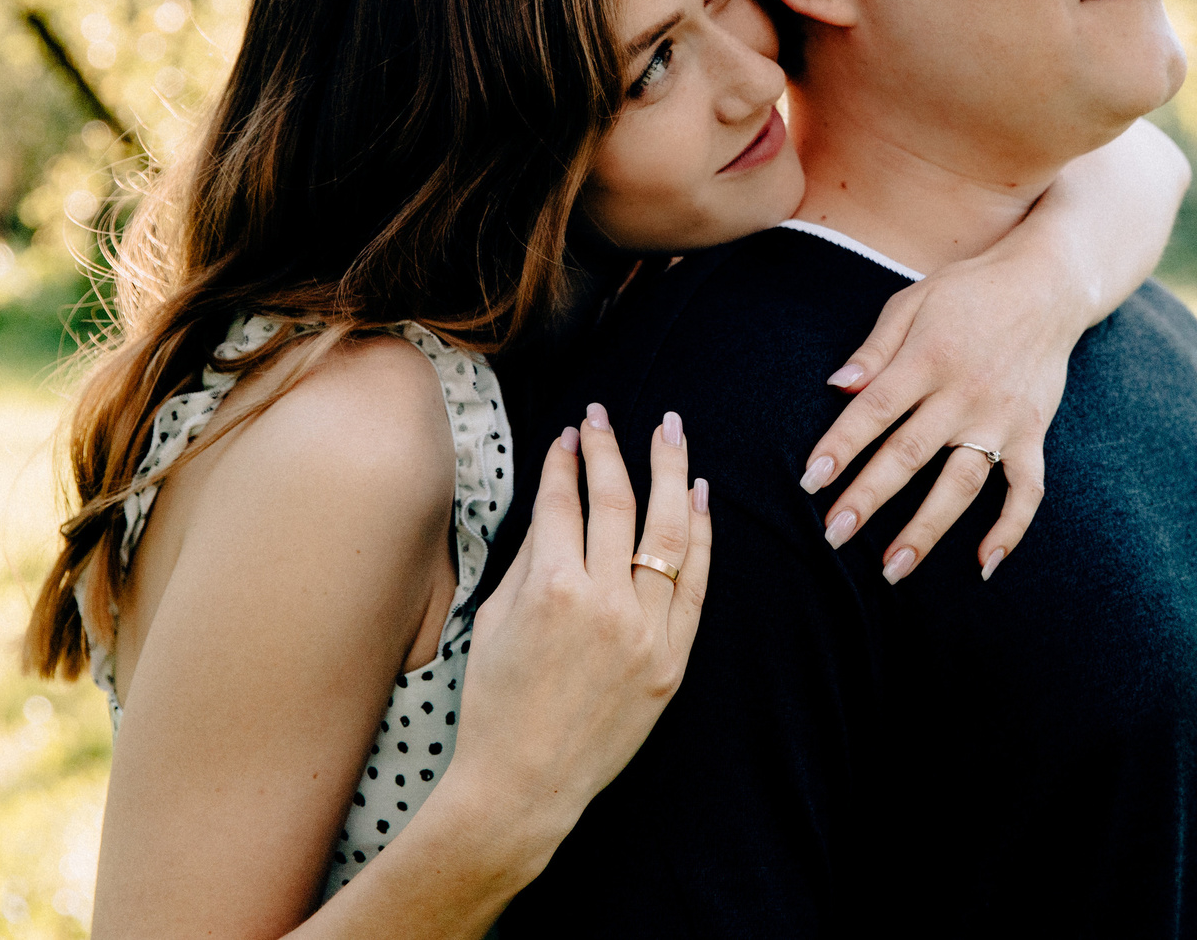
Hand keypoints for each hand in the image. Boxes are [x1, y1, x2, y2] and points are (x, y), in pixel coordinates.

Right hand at [446, 404, 710, 861]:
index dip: (566, 461)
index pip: (564, 502)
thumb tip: (558, 497)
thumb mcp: (496, 618)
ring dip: (670, 472)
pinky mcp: (672, 658)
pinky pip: (695, 583)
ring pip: (668, 533)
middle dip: (612, 450)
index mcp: (552, 589)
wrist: (525, 781)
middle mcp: (605, 603)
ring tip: (670, 430)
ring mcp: (645, 631)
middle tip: (609, 415)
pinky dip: (700, 534)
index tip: (571, 432)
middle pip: (619, 504)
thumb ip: (531, 555)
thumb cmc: (497, 699)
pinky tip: (698, 494)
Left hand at [796, 255, 1065, 583]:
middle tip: (834, 535)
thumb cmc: (970, 291)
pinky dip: (1010, 528)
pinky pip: (1025, 490)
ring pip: (961, 483)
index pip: (874, 410)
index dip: (840, 447)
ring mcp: (1001, 418)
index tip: (810, 482)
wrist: (1048, 282)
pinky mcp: (1032, 433)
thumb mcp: (914, 300)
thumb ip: (875, 347)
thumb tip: (836, 387)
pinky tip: (984, 564)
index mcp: (928, 357)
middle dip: (869, 497)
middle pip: (909, 454)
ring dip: (927, 528)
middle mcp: (964, 393)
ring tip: (894, 567)